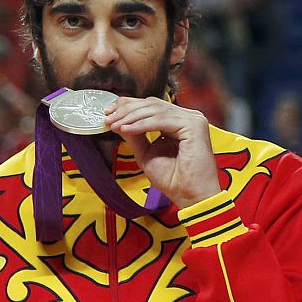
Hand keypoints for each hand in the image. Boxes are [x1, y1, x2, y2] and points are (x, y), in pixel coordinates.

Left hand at [103, 97, 221, 208]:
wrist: (190, 197)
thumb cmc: (174, 180)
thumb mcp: (147, 154)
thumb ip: (135, 136)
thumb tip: (119, 121)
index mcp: (179, 122)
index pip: (151, 106)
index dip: (129, 106)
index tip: (108, 112)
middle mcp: (188, 117)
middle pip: (152, 104)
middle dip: (126, 109)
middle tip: (108, 117)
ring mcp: (193, 120)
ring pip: (155, 109)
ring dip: (131, 116)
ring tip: (114, 124)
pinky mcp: (194, 125)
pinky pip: (161, 120)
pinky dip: (141, 124)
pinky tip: (127, 129)